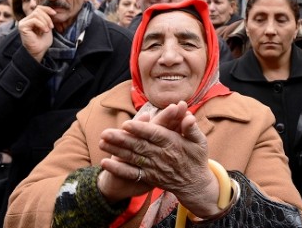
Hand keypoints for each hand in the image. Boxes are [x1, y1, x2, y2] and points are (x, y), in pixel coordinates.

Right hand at [17, 6, 54, 61]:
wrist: (39, 51)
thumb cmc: (43, 41)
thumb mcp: (47, 27)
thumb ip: (47, 18)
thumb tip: (52, 10)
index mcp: (31, 19)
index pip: (39, 8)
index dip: (47, 9)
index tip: (54, 14)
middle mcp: (26, 20)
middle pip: (38, 10)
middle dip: (47, 18)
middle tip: (51, 26)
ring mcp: (23, 23)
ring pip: (37, 14)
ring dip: (45, 22)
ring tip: (47, 30)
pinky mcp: (22, 27)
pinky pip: (34, 20)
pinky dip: (42, 25)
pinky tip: (44, 31)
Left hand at [99, 102, 220, 216]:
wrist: (195, 184)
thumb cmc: (196, 158)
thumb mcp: (200, 141)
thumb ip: (192, 128)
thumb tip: (188, 116)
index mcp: (173, 143)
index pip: (154, 134)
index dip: (140, 129)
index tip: (127, 124)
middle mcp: (161, 155)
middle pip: (138, 146)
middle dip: (121, 139)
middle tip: (105, 132)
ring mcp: (153, 167)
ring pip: (132, 158)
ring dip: (116, 151)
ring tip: (101, 143)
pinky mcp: (148, 176)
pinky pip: (131, 173)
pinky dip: (118, 169)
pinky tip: (105, 163)